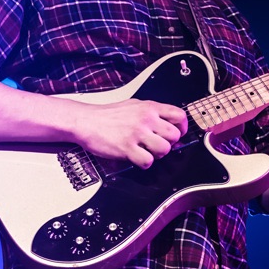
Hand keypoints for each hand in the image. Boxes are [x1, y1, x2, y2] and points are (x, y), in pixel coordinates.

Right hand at [73, 98, 187, 168]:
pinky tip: (137, 158)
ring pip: (164, 149)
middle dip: (169, 144)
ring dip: (158, 155)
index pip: (179, 115)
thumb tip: (170, 124)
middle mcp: (145, 119)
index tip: (178, 134)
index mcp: (149, 107)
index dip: (182, 128)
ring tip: (147, 152)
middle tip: (158, 145)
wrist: (86, 121)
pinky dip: (144, 163)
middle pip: (174, 135)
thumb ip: (152, 113)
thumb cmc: (107, 115)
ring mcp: (137, 133)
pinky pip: (148, 161)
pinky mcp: (127, 148)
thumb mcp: (134, 105)